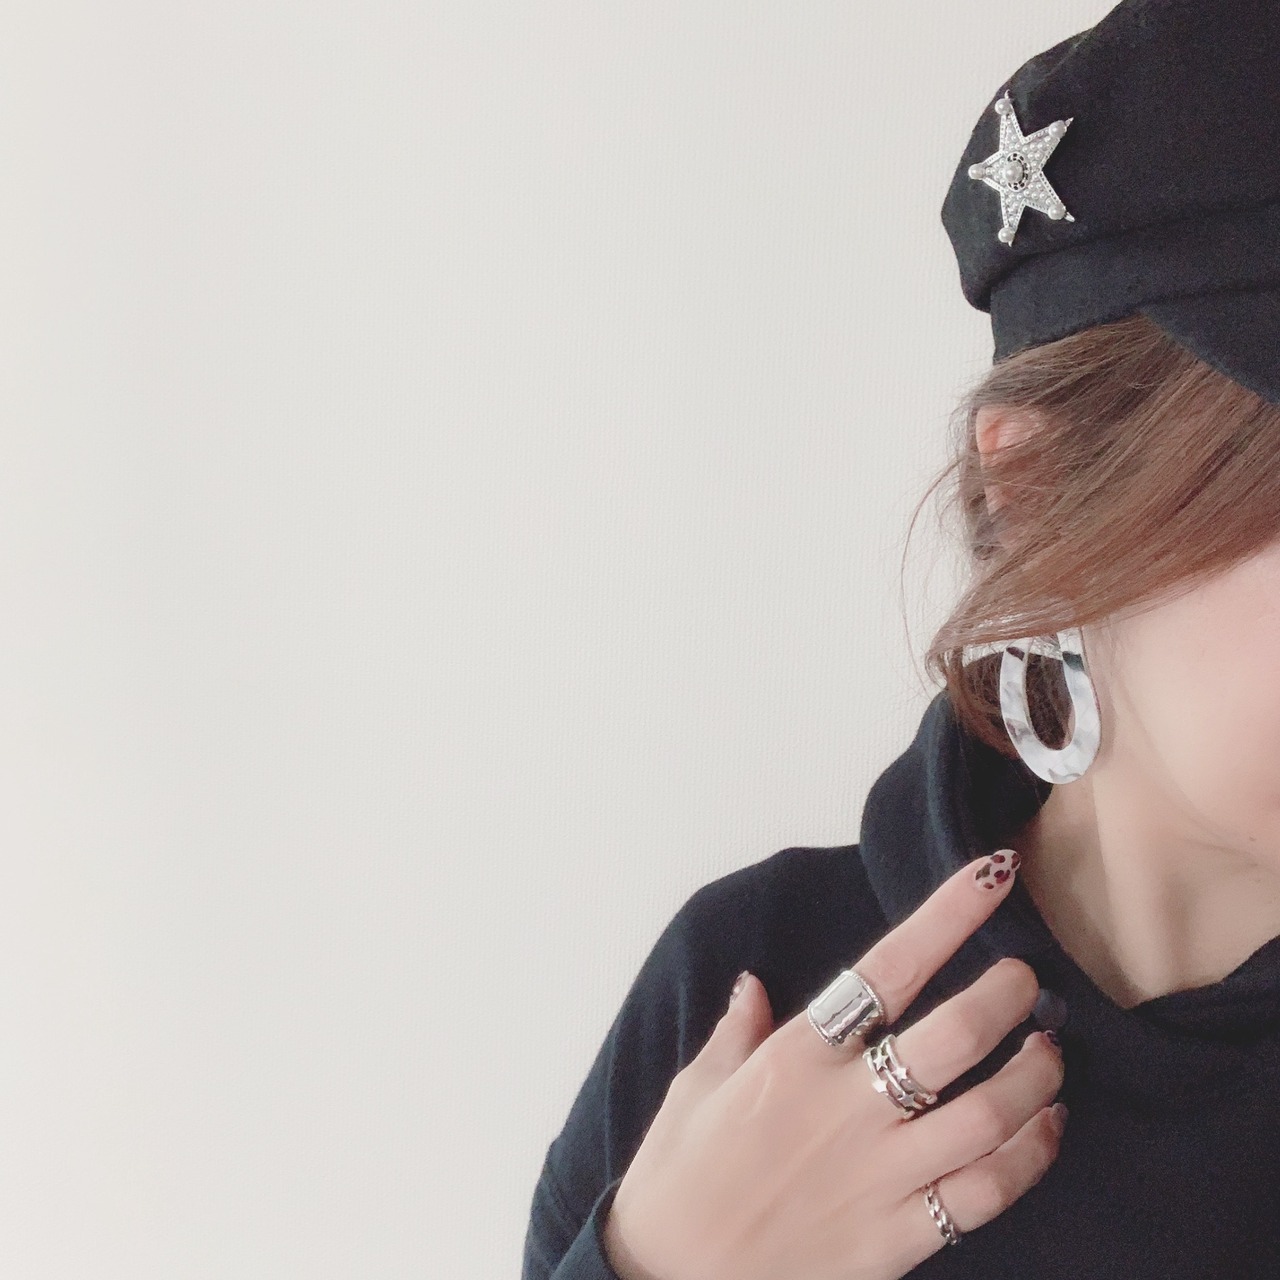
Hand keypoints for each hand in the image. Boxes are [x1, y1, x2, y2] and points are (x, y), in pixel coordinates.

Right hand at [601, 851, 1064, 1279]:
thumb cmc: (676, 1178)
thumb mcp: (695, 1089)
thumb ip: (737, 1031)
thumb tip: (754, 984)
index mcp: (795, 1058)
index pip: (888, 968)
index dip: (948, 915)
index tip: (993, 874)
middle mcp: (846, 1109)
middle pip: (956, 1036)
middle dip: (1009, 995)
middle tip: (1028, 980)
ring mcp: (878, 1177)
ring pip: (989, 1114)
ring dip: (1035, 1074)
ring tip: (1049, 1052)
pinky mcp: (898, 1241)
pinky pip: (986, 1193)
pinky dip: (1030, 1156)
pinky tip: (1044, 1129)